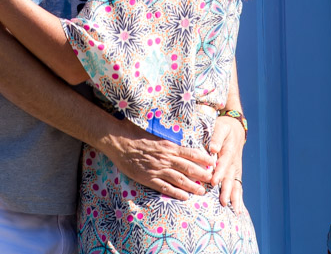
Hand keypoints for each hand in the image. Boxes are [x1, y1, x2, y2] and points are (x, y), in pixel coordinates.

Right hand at [99, 126, 213, 200]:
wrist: (117, 142)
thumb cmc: (133, 134)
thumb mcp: (153, 133)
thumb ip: (166, 139)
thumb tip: (176, 140)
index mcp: (168, 146)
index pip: (192, 153)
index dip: (204, 159)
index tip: (213, 163)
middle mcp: (166, 158)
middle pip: (190, 169)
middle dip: (203, 175)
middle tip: (212, 180)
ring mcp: (158, 169)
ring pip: (180, 180)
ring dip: (193, 187)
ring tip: (202, 192)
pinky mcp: (148, 178)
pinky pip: (166, 188)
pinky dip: (177, 193)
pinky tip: (185, 197)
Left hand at [208, 115, 245, 209]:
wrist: (235, 128)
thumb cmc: (223, 128)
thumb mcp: (220, 128)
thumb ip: (216, 138)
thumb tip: (212, 149)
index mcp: (229, 151)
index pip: (223, 164)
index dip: (219, 173)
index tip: (213, 182)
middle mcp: (234, 163)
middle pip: (230, 178)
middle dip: (226, 191)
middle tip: (223, 202)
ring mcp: (236, 169)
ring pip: (236, 185)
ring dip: (234, 197)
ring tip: (234, 210)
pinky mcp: (236, 173)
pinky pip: (238, 186)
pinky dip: (238, 197)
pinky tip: (238, 209)